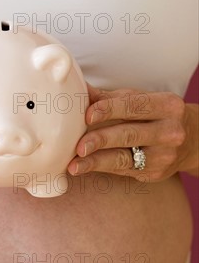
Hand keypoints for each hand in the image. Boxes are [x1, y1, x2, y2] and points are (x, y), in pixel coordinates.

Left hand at [67, 83, 196, 181]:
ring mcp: (164, 155)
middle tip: (78, 146)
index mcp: (167, 105)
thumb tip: (78, 89)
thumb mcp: (139, 100)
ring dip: (96, 162)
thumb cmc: (154, 115)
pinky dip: (100, 168)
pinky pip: (123, 170)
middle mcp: (170, 131)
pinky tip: (82, 168)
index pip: (135, 106)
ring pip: (124, 158)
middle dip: (101, 140)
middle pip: (129, 134)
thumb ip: (108, 97)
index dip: (110, 109)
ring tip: (74, 165)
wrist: (189, 141)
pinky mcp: (154, 173)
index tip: (87, 115)